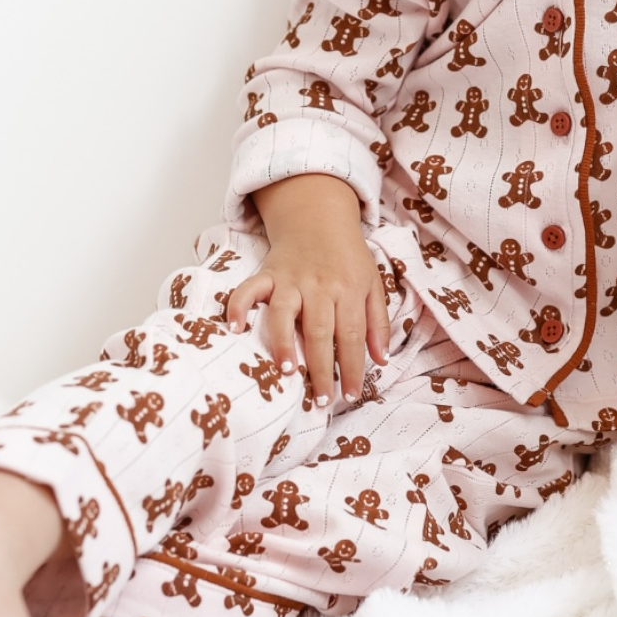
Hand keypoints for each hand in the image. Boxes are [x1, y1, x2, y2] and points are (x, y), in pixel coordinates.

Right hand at [225, 174, 390, 406]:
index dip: (352, 367)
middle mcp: (319, 286)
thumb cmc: (347, 257)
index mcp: (348, 289)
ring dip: (285, 342)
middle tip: (321, 400)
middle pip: (320, 331)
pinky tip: (235, 328)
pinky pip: (249, 289)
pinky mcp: (268, 274)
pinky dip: (239, 306)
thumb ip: (378, 322)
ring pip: (285, 313)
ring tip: (287, 370)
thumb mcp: (373, 284)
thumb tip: (381, 360)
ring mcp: (291, 279)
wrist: (319, 217)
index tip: (351, 394)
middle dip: (321, 369)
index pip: (352, 334)